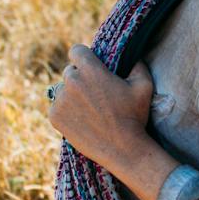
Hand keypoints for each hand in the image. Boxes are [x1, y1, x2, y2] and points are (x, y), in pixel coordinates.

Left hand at [46, 44, 176, 199]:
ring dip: (72, 95)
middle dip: (80, 78)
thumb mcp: (144, 85)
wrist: (123, 149)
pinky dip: (66, 112)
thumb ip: (138, 64)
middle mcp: (72, 81)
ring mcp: (61, 100)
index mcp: (91, 70)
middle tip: (94, 94)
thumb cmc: (135, 116)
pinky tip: (82, 120)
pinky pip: (57, 107)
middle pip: (70, 71)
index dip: (83, 56)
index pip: (76, 50)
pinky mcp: (55, 116)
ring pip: (62, 90)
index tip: (88, 64)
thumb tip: (133, 55)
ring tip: (89, 110)